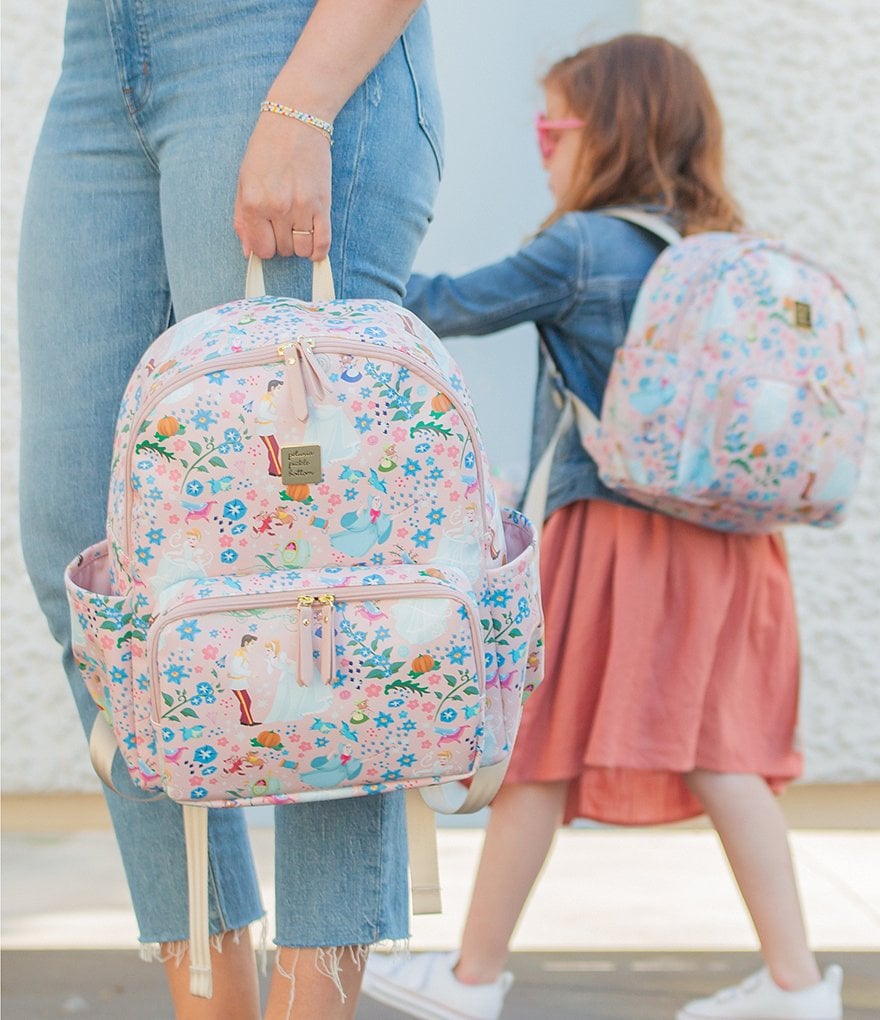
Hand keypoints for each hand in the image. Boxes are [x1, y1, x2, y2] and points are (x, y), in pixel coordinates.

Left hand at [234, 114, 331, 261]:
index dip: (264, 246)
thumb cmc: (267, 149)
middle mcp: (277, 208)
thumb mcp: (245, 180)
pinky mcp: (323, 204)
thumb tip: (248, 252)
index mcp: (254, 202)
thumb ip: (243, 218)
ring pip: (301, 249)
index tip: (268, 235)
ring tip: (298, 228)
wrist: (296, 119)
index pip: (261, 248)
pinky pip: (323, 243)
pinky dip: (318, 251)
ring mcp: (301, 208)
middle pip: (282, 250)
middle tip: (283, 223)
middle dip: (282, 242)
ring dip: (300, 245)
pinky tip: (314, 246)